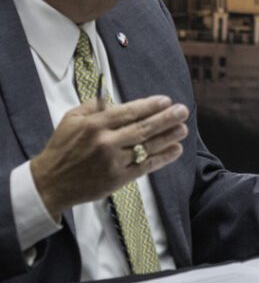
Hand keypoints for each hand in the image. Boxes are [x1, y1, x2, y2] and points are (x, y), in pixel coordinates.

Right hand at [30, 96, 189, 219]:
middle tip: (183, 111)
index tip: (166, 101)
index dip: (150, 106)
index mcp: (94, 125)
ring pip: (147, 147)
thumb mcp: (71, 120)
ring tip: (183, 129)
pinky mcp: (118, 179)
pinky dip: (162, 158)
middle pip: (143, 128)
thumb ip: (93, 106)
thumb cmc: (62, 148)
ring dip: (168, 137)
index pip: (129, 112)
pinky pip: (145, 166)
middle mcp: (105, 142)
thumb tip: (114, 99)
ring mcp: (113, 162)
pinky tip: (176, 150)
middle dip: (166, 119)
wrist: (49, 183)